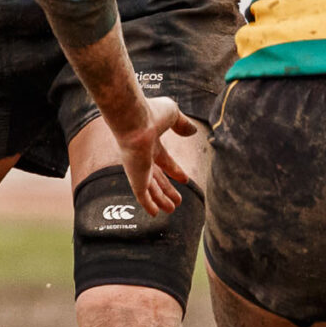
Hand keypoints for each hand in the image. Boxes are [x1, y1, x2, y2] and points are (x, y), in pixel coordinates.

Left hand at [109, 95, 197, 214]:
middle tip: (177, 200)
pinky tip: (154, 213)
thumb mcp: (172, 114)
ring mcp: (138, 168)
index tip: (184, 179)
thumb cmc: (150, 113)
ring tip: (171, 210)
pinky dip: (148, 204)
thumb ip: (182, 124)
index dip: (174, 170)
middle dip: (166, 189)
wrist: (133, 119)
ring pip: (150, 188)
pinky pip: (141, 195)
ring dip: (161, 200)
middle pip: (156, 177)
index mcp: (150, 142)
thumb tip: (192, 131)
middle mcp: (142, 156)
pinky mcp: (135, 177)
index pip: (163, 160)